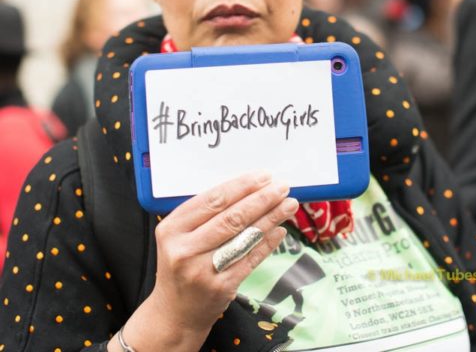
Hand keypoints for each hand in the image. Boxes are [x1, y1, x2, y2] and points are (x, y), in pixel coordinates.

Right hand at [110, 172, 297, 351]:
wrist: (175, 313)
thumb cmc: (181, 264)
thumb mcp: (179, 236)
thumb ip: (203, 214)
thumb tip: (246, 188)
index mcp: (172, 229)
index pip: (213, 200)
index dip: (241, 186)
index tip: (263, 176)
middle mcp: (185, 249)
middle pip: (232, 217)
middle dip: (261, 199)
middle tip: (281, 187)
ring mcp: (203, 270)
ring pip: (244, 236)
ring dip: (271, 217)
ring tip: (289, 204)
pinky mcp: (221, 287)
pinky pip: (250, 259)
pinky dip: (267, 242)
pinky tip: (280, 229)